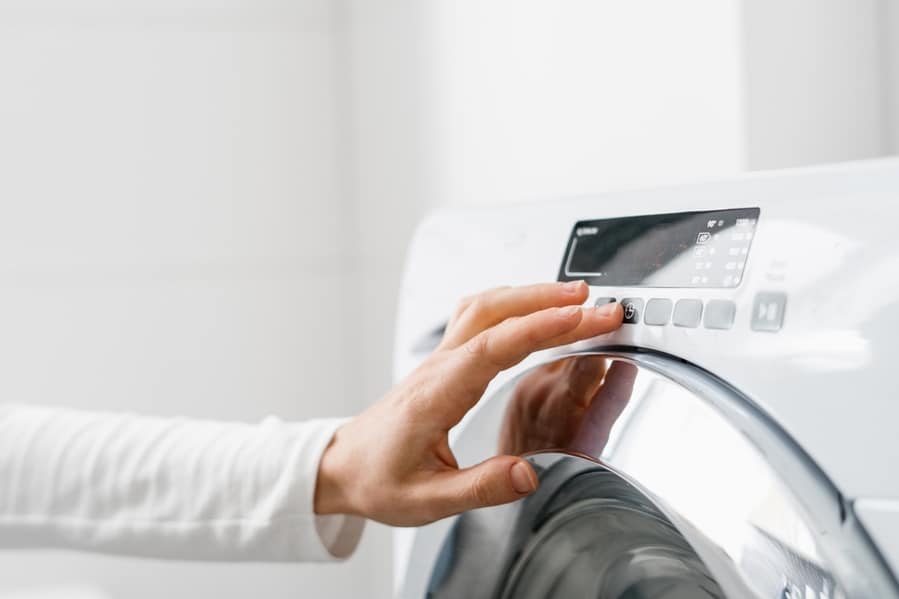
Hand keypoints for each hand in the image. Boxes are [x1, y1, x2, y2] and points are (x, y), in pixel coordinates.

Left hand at [313, 281, 622, 525]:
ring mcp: (440, 360)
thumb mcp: (427, 501)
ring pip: (485, 307)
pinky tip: (533, 309)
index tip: (583, 320)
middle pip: (493, 312)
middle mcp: (439, 368)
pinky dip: (513, 304)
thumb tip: (526, 474)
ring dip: (531, 296)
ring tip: (576, 299)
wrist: (343, 466)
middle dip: (549, 302)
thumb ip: (480, 488)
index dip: (542, 328)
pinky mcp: (445, 362)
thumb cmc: (378, 479)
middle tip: (597, 306)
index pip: (495, 346)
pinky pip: (479, 317)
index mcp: (437, 395)